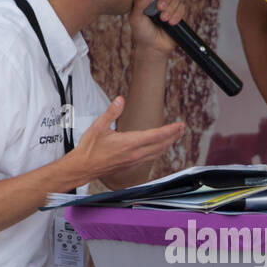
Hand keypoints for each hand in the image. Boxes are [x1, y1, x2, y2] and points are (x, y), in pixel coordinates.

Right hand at [63, 96, 183, 183]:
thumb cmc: (89, 149)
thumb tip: (120, 99)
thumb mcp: (98, 126)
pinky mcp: (131, 165)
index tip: (180, 125)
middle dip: (173, 136)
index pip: (156, 136)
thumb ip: (111, 112)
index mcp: (129, 143)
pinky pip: (150, 158)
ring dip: (168, 144)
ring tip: (175, 136)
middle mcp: (134, 154)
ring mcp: (134, 161)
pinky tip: (160, 148)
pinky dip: (159, 151)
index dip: (170, 130)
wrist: (83, 167)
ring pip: (157, 153)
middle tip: (182, 128)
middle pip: (161, 145)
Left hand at [129, 0, 184, 55]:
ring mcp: (169, 5)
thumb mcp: (135, 18)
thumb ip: (139, 4)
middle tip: (160, 9)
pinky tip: (171, 23)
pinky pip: (182, 7)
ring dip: (170, 9)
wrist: (153, 47)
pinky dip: (177, 15)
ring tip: (164, 20)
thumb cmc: (142, 32)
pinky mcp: (177, 13)